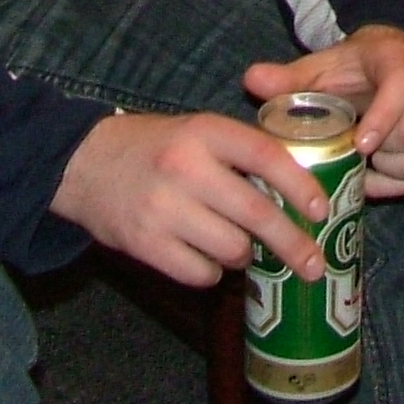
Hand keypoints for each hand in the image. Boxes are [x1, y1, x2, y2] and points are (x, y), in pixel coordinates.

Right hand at [50, 109, 327, 288]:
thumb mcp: (197, 130)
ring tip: (239, 247)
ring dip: (245, 255)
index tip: (321, 209)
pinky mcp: (145, 244)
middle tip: (314, 264)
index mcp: (205, 132)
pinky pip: (200, 273)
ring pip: (231, 249)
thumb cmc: (154, 147)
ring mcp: (164, 208)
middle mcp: (186, 168)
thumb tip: (300, 187)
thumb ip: (241, 153)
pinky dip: (212, 272)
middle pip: (256, 214)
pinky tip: (206, 257)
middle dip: (293, 244)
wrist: (82, 163)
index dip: (300, 185)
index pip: (266, 156)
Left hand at [245, 25, 403, 199]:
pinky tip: (378, 177)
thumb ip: (288, 76)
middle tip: (353, 154)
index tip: (358, 145)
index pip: (401, 85)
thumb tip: (251, 81)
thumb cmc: (352, 68)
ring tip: (366, 167)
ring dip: (391, 173)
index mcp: (397, 60)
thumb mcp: (320, 67)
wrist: (394, 58)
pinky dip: (403, 182)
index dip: (383, 117)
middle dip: (380, 153)